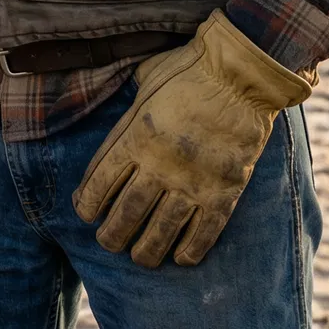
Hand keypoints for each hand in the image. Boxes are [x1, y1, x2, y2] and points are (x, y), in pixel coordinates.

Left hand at [72, 12, 312, 267]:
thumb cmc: (189, 70)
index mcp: (137, 136)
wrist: (242, 74)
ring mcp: (194, 181)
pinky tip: (180, 258)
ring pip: (162, 230)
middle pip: (127, 214)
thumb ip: (128, 115)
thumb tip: (115, 130)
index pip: (100, 183)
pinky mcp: (225, 190)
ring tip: (140, 258)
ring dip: (146, 251)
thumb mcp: (144, 84)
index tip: (86, 214)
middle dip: (113, 236)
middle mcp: (161, 164)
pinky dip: (190, 249)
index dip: (88, 204)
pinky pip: (204, 232)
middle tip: (109, 243)